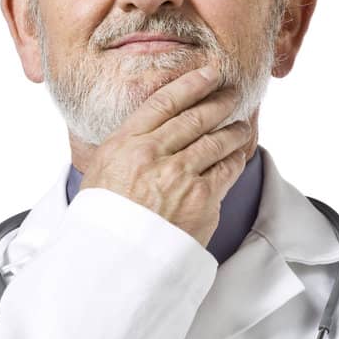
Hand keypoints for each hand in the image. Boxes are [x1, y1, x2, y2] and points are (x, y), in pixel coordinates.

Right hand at [77, 65, 251, 246]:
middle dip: (220, 101)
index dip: (191, 83)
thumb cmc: (103, 225)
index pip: (164, 102)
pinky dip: (236, 157)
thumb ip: (122, 152)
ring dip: (233, 129)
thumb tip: (141, 135)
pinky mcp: (202, 201)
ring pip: (217, 141)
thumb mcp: (98, 178)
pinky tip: (240, 152)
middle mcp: (153, 156)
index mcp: (124, 146)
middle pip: (196, 117)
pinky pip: (227, 170)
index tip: (208, 73)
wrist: (115, 265)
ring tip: (240, 125)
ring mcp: (180, 178)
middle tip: (232, 93)